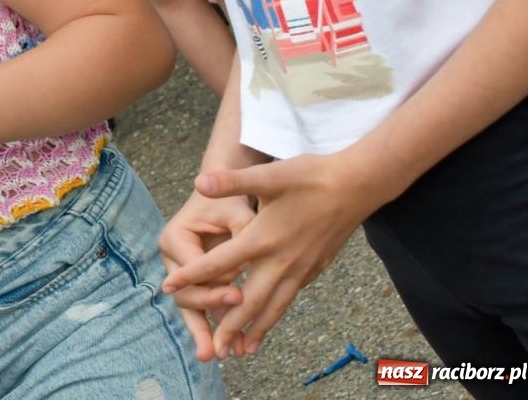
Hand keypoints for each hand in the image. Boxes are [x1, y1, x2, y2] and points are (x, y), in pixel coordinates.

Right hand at [158, 189, 255, 360]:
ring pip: (189, 307)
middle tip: (234, 321)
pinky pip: (202, 309)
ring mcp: (182, 275)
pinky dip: (213, 328)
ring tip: (218, 354)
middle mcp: (172, 259)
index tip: (239, 293)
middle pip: (185, 291)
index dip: (214, 282)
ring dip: (203, 331)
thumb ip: (242, 233)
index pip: (193, 268)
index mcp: (174, 237)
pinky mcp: (195, 285)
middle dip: (209, 306)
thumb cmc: (229, 202)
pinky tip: (227, 350)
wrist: (223, 198)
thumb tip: (244, 266)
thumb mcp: (237, 211)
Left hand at [162, 152, 380, 357]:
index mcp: (262, 238)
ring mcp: (302, 267)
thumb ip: (232, 181)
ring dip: (257, 330)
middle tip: (215, 352)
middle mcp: (281, 260)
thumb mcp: (269, 175)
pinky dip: (277, 313)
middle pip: (250, 301)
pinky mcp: (316, 268)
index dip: (192, 276)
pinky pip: (291, 298)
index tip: (168, 289)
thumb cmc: (312, 176)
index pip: (219, 263)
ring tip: (244, 351)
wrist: (359, 185)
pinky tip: (270, 319)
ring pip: (276, 306)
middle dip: (230, 327)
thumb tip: (199, 181)